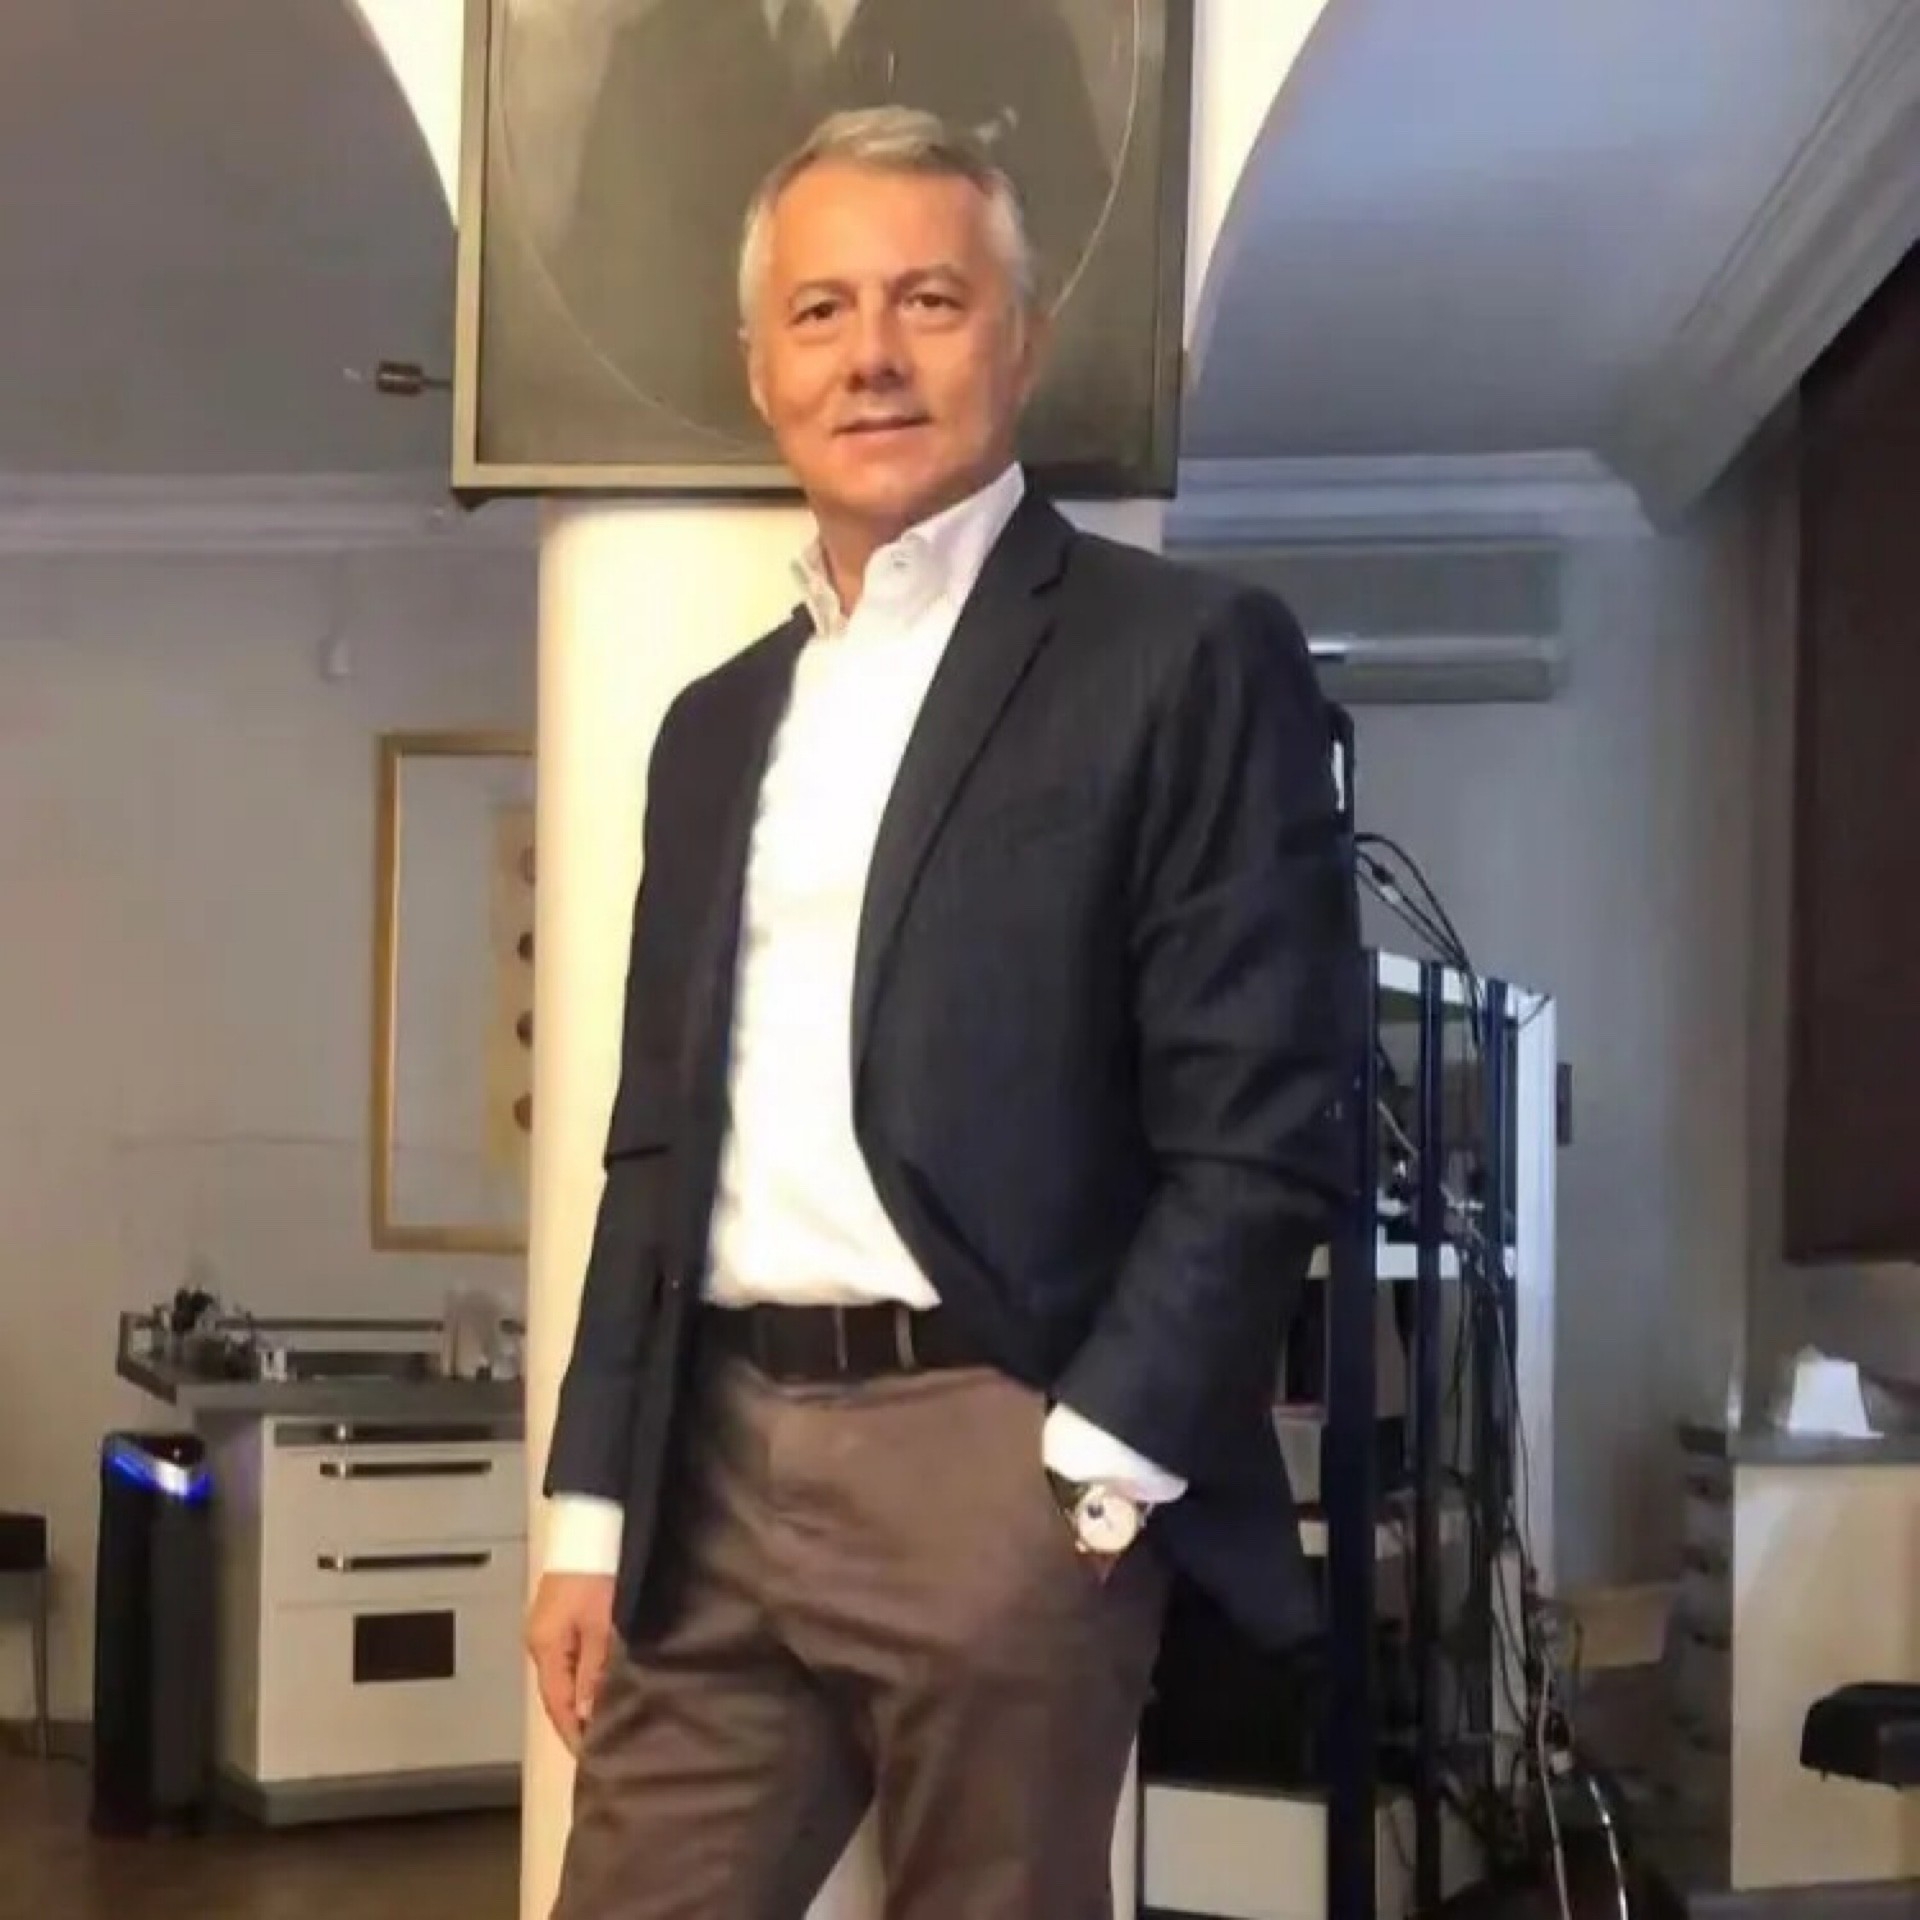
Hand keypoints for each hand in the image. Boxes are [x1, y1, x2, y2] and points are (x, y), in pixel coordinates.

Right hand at [525, 1571, 615, 1755]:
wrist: (591, 1527)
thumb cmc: (598, 1574)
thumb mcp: (602, 1625)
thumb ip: (594, 1670)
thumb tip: (586, 1713)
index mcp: (544, 1647)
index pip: (557, 1704)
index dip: (574, 1732)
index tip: (592, 1757)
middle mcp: (539, 1641)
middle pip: (557, 1692)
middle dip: (577, 1719)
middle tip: (603, 1745)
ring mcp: (547, 1628)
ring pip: (563, 1676)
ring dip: (581, 1698)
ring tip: (603, 1721)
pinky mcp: (560, 1616)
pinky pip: (569, 1658)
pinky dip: (582, 1675)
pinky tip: (598, 1684)